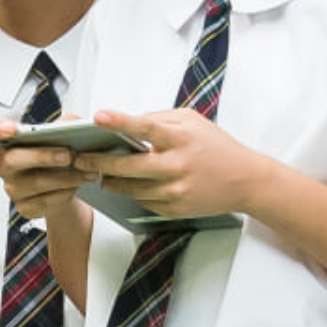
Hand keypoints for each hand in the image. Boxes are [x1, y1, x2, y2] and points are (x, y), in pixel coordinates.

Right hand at [0, 116, 97, 224]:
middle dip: (43, 156)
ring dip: (64, 177)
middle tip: (68, 155)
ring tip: (84, 171)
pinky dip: (65, 193)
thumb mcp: (61, 133)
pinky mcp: (25, 207)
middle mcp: (5, 165)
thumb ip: (65, 123)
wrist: (64, 183)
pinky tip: (76, 185)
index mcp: (7, 141)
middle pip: (13, 159)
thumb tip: (71, 124)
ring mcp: (13, 188)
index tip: (10, 128)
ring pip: (34, 183)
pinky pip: (44, 201)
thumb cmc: (56, 154)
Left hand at [90, 108, 267, 221]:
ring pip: (130, 188)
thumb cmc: (216, 147)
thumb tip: (127, 123)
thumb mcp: (192, 121)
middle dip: (99, 163)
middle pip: (128, 167)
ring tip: (97, 173)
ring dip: (111, 181)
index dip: (120, 122)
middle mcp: (177, 166)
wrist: (246, 181)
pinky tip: (126, 185)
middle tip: (80, 159)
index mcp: (181, 139)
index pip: (145, 128)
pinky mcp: (175, 209)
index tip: (98, 117)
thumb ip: (159, 119)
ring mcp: (175, 190)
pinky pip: (143, 201)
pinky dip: (132, 192)